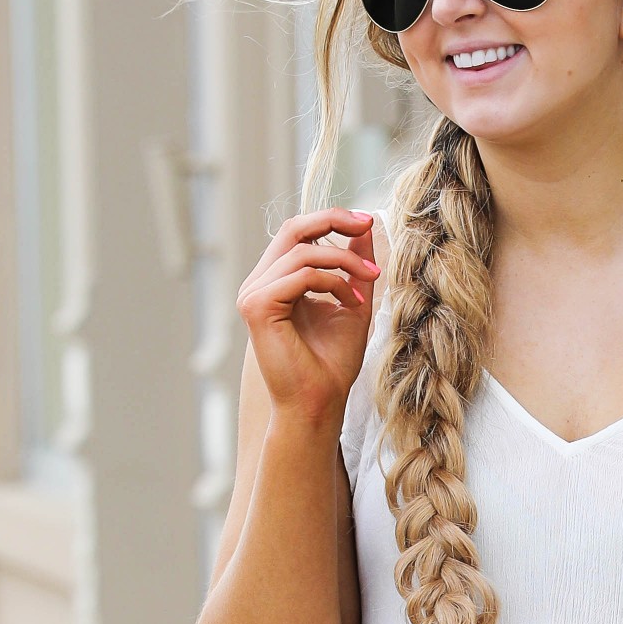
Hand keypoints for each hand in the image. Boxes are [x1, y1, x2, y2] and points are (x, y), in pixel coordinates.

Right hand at [237, 209, 380, 430]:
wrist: (320, 403)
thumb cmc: (332, 364)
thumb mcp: (351, 302)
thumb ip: (353, 265)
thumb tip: (364, 228)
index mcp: (275, 282)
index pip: (297, 233)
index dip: (330, 219)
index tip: (366, 223)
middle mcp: (259, 285)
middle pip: (293, 229)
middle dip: (334, 220)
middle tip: (367, 226)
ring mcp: (253, 294)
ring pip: (302, 250)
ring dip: (344, 261)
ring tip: (369, 281)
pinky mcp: (257, 307)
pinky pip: (301, 275)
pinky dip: (332, 282)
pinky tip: (350, 302)